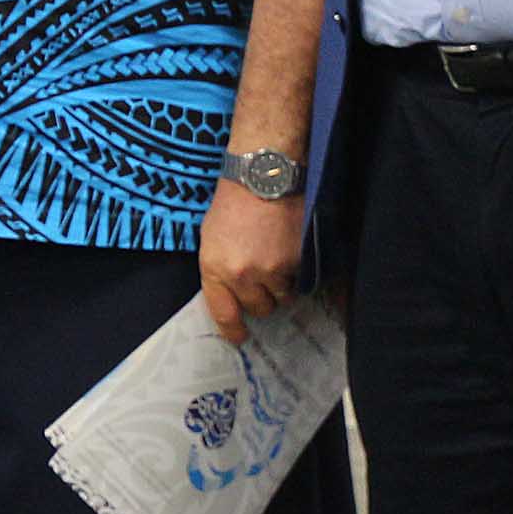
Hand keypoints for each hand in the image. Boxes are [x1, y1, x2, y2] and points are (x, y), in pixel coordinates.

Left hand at [198, 179, 304, 345]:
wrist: (263, 176)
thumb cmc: (232, 202)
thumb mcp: (211, 239)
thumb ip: (219, 269)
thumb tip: (230, 296)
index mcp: (215, 269)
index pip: (224, 313)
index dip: (234, 330)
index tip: (240, 337)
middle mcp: (243, 275)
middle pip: (260, 308)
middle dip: (262, 298)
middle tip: (264, 278)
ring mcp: (273, 270)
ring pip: (284, 296)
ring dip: (282, 285)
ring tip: (278, 258)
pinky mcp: (298, 262)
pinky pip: (301, 280)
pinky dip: (298, 271)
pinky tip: (291, 250)